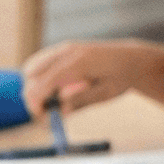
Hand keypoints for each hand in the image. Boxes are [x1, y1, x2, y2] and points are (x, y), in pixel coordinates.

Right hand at [20, 39, 145, 113]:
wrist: (130, 59)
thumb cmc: (119, 79)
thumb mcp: (104, 94)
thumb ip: (80, 101)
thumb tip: (60, 111)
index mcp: (80, 63)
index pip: (47, 81)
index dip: (37, 100)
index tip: (39, 115)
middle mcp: (68, 52)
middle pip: (34, 74)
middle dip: (33, 95)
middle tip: (43, 112)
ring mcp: (64, 48)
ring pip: (33, 67)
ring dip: (34, 86)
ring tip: (49, 101)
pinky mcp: (63, 48)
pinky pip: (40, 62)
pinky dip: (38, 76)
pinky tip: (51, 88)